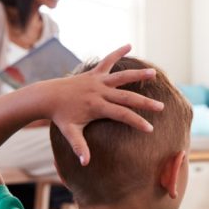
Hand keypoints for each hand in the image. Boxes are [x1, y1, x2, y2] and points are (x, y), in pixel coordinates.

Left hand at [49, 44, 163, 165]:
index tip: (150, 129)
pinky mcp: (94, 72)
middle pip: (127, 97)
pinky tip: (129, 45)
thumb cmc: (60, 116)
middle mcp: (99, 91)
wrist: (47, 96)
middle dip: (145, 102)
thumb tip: (85, 163)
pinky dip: (117, 52)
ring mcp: (97, 80)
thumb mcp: (70, 132)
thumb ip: (79, 147)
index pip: (121, 115)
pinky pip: (107, 60)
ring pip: (121, 76)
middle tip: (161, 107)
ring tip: (154, 73)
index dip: (136, 122)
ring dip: (138, 75)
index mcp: (96, 106)